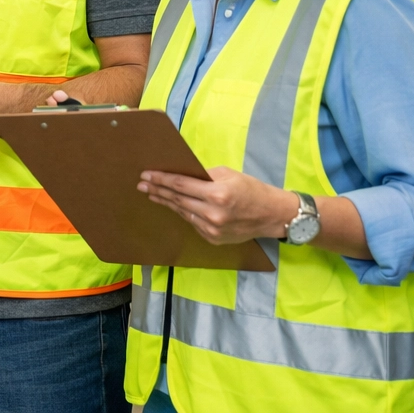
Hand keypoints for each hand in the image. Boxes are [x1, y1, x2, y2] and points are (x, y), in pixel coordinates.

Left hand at [138, 166, 298, 245]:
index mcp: (217, 194)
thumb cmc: (251, 189)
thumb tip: (181, 174)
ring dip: (166, 202)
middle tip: (141, 184)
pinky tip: (173, 205)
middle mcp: (213, 214)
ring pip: (182, 212)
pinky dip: (183, 212)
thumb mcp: (228, 174)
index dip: (161, 179)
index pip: (181, 185)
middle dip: (157, 191)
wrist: (272, 215)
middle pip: (177, 200)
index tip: (146, 175)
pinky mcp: (213, 239)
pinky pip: (192, 223)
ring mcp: (212, 229)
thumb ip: (204, 175)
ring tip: (152, 194)